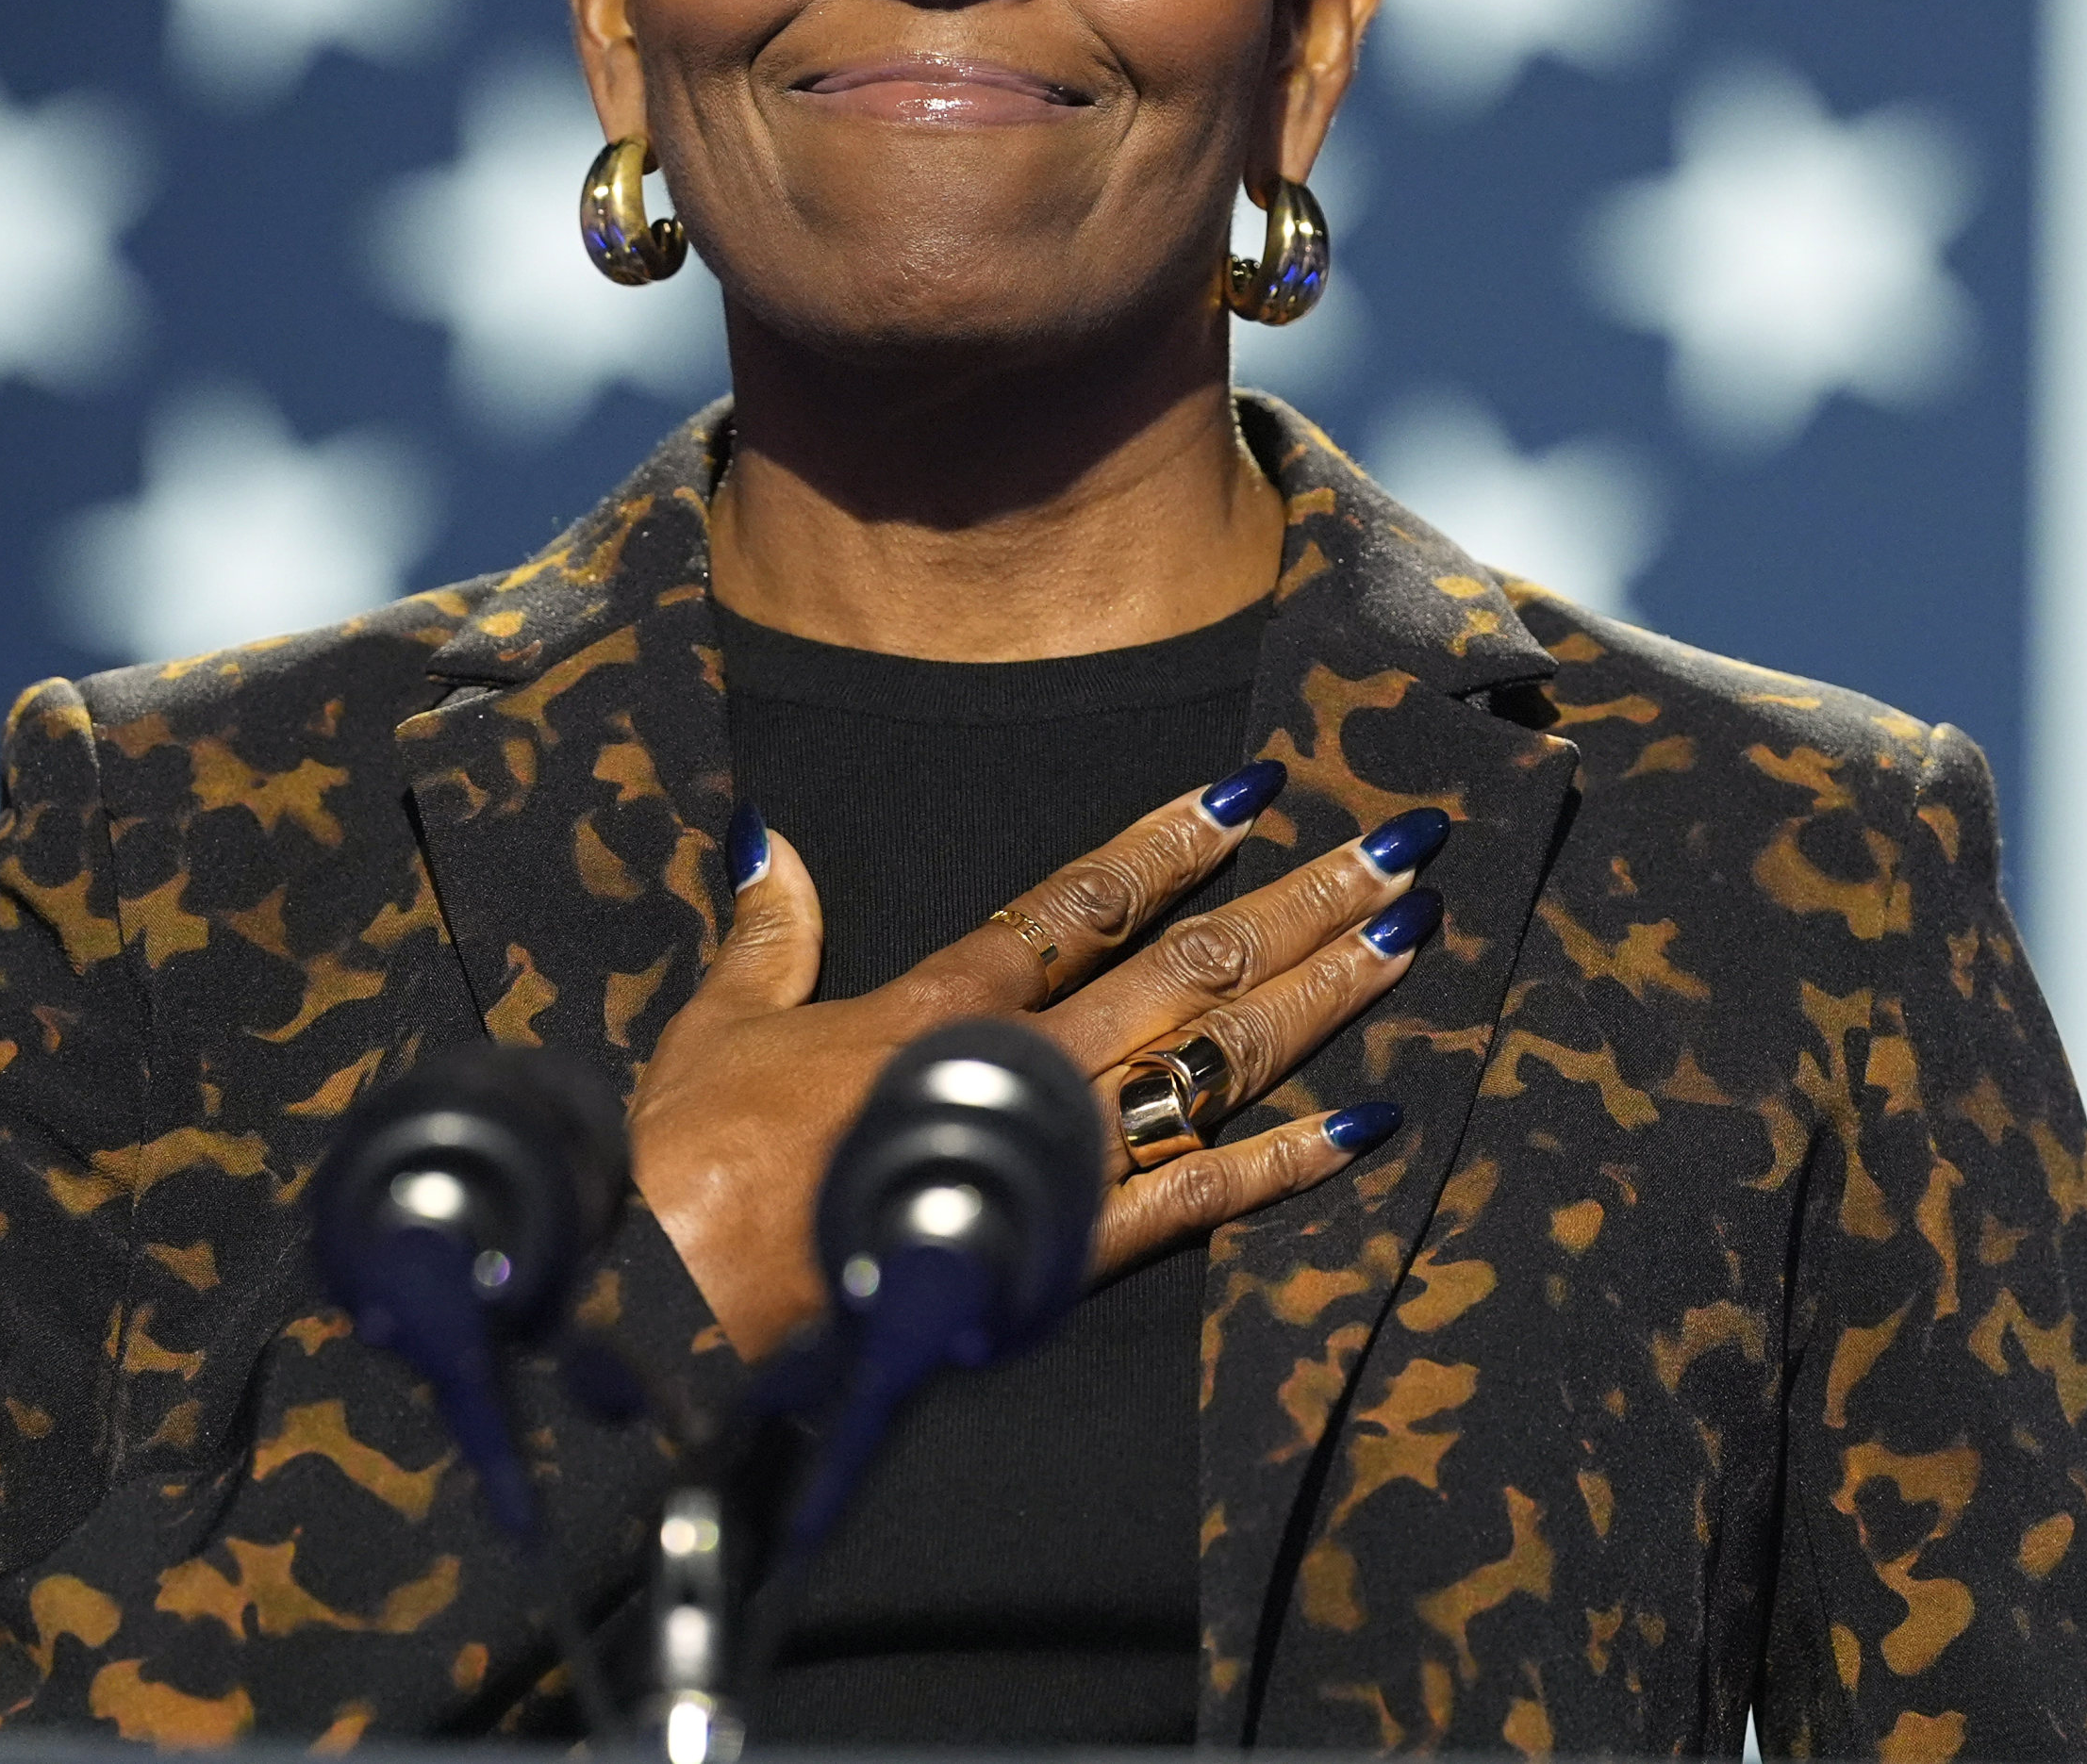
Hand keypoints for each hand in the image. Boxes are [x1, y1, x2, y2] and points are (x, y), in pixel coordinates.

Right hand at [628, 766, 1443, 1359]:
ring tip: (1409, 937)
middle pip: (1192, 965)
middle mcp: (1025, 1063)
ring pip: (1216, 1060)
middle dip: (1305, 900)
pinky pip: (1200, 1200)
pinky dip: (1286, 1165)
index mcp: (943, 1005)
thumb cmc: (688, 1166)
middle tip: (1402, 847)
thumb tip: (772, 836)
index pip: (1084, 900)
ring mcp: (1054, 1154)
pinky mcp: (1063, 1250)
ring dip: (1322, 995)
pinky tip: (1367, 1126)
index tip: (1257, 787)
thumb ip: (768, 931)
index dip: (1175, 839)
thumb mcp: (717, 1027)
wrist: (677, 1298)